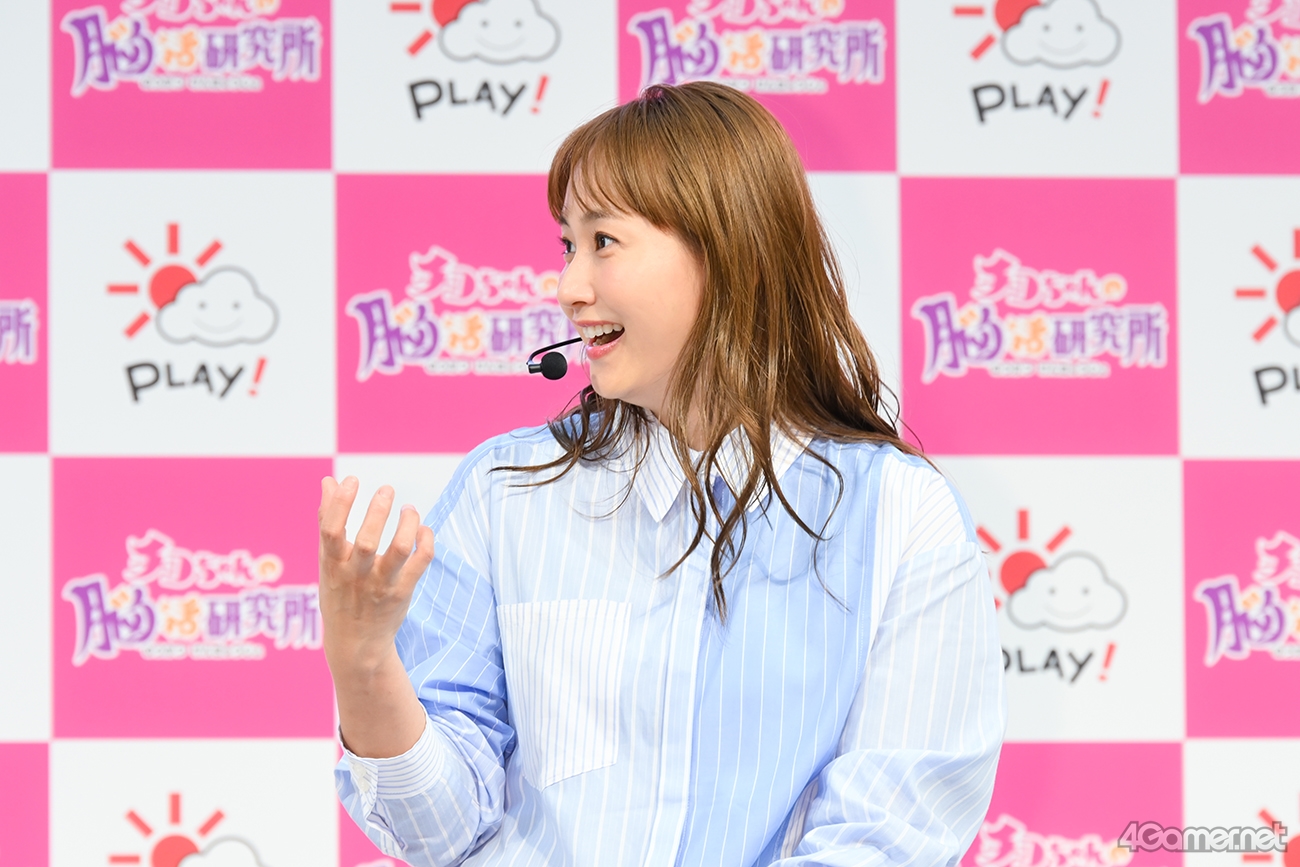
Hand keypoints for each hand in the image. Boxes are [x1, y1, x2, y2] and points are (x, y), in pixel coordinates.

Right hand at [318, 476, 434, 676]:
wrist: (355, 644)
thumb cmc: (339, 594)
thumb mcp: (327, 561)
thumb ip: (327, 520)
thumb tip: (328, 481)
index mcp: (333, 565)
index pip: (331, 531)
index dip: (340, 503)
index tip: (352, 481)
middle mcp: (356, 575)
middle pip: (367, 541)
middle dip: (378, 511)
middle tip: (387, 489)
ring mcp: (381, 584)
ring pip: (399, 550)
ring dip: (407, 524)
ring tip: (409, 509)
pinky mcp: (403, 591)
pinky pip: (421, 561)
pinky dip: (425, 540)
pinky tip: (422, 529)